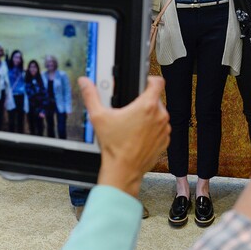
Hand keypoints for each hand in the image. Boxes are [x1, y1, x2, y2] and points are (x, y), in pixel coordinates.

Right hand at [78, 76, 169, 196]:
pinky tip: (139, 135)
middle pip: (156, 99)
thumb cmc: (114, 146)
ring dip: (150, 116)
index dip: (150, 79)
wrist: (123, 170)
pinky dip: (153, 129)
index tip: (144, 82)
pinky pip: (161, 128)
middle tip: (131, 110)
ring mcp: (164, 129)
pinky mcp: (165, 140)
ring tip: (134, 124)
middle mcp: (160, 116)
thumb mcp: (98, 117)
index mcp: (147, 106)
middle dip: (144, 102)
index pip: (158, 82)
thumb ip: (91, 95)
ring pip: (159, 114)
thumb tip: (85, 82)